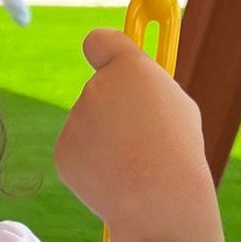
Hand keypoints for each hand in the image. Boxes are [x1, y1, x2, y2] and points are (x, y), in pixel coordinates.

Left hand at [53, 29, 209, 227]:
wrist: (158, 200)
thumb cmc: (177, 152)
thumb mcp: (176, 106)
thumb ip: (146, 90)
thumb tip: (131, 91)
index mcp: (128, 68)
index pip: (100, 41)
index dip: (103, 51)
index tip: (105, 59)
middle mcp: (95, 87)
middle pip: (99, 91)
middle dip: (114, 110)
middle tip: (140, 138)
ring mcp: (75, 120)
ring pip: (89, 125)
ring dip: (105, 141)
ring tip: (132, 163)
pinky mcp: (62, 152)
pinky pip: (78, 152)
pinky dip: (92, 164)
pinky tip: (115, 178)